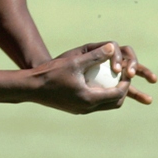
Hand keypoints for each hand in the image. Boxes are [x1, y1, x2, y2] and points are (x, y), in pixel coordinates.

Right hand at [28, 42, 157, 113]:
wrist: (31, 88)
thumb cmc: (51, 73)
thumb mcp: (75, 62)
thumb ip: (95, 55)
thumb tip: (113, 47)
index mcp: (90, 99)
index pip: (118, 93)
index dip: (126, 82)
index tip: (126, 71)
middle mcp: (87, 108)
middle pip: (115, 103)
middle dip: (122, 91)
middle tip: (123, 77)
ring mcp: (80, 110)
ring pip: (104, 105)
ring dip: (112, 94)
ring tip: (113, 80)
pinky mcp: (74, 109)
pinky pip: (94, 104)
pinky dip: (100, 95)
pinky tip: (96, 83)